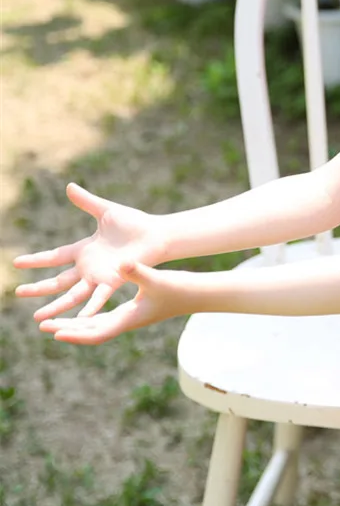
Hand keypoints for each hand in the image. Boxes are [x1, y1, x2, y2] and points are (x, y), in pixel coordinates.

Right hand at [14, 183, 166, 321]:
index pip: (55, 256)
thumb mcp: (105, 210)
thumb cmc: (134, 223)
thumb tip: (69, 186)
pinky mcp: (115, 281)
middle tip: (16, 292)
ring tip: (37, 318)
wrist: (157, 233)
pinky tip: (78, 318)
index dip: (37, 259)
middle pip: (58, 280)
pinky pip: (99, 297)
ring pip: (73, 295)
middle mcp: (90, 266)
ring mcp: (101, 276)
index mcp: (85, 249)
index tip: (16, 262)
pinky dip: (90, 307)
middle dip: (38, 288)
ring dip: (56, 306)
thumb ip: (86, 202)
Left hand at [38, 262, 191, 344]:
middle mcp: (127, 321)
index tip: (54, 333)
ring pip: (96, 326)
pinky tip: (81, 311)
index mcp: (130, 318)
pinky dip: (89, 317)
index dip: (75, 334)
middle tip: (43, 324)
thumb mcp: (156, 278)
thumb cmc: (179, 288)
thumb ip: (137, 271)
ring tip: (55, 320)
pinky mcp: (134, 310)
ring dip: (75, 324)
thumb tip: (123, 263)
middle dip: (67, 330)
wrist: (196, 295)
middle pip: (91, 332)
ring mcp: (130, 317)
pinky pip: (105, 317)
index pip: (97, 332)